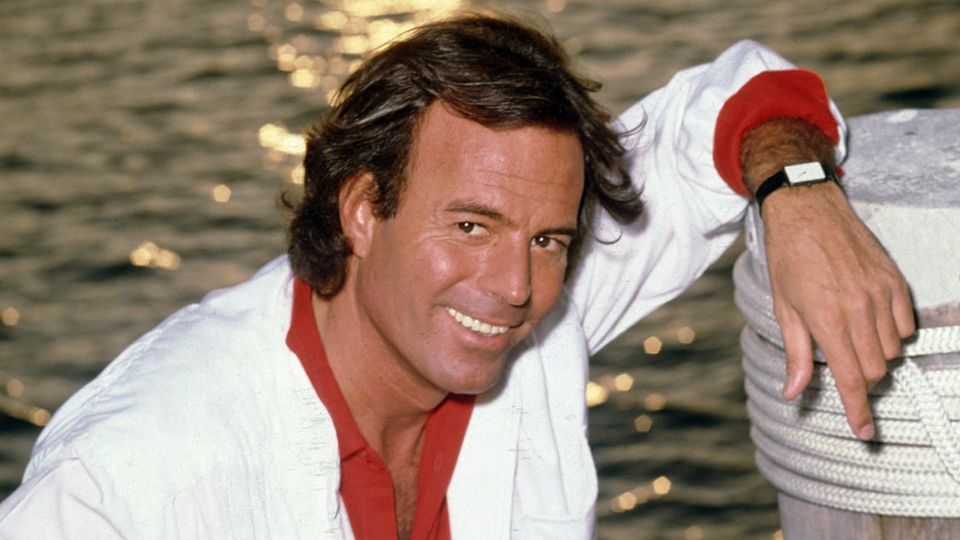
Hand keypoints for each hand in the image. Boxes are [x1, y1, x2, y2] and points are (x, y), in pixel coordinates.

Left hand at [761, 181, 914, 438]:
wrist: (807, 210)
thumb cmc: (789, 259)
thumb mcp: (783, 308)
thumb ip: (794, 354)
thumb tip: (792, 393)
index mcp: (827, 320)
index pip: (851, 379)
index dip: (859, 411)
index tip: (865, 432)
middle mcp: (859, 309)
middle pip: (875, 370)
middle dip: (862, 379)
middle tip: (843, 366)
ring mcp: (881, 294)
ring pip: (891, 350)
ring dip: (875, 354)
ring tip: (851, 335)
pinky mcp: (894, 280)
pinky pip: (906, 325)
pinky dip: (892, 332)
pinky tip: (871, 320)